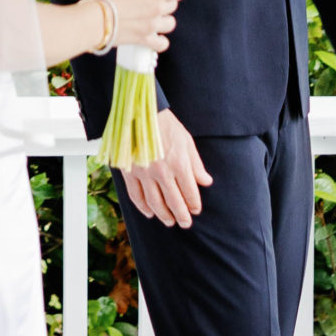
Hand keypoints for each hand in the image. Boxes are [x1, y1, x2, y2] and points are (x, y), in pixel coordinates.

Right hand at [97, 0, 183, 55]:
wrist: (95, 21)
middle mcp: (158, 9)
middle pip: (173, 6)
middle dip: (165, 3)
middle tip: (152, 2)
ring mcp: (153, 27)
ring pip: (171, 24)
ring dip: (164, 20)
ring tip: (153, 18)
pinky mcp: (144, 40)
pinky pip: (162, 44)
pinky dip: (160, 41)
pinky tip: (152, 36)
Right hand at [121, 107, 211, 228]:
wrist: (139, 112)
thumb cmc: (166, 125)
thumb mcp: (187, 141)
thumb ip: (196, 164)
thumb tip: (206, 182)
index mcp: (179, 164)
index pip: (190, 192)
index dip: (194, 204)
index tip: (196, 210)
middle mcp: (162, 172)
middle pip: (174, 201)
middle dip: (182, 215)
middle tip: (185, 223)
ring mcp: (144, 173)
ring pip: (155, 202)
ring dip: (164, 215)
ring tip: (170, 221)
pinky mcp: (129, 172)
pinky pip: (136, 195)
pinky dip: (143, 207)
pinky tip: (150, 213)